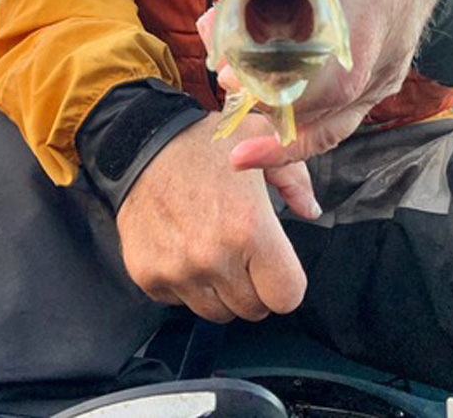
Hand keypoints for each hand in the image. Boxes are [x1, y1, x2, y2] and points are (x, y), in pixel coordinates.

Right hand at [116, 112, 316, 322]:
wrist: (141, 144)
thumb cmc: (204, 143)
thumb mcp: (260, 139)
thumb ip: (295, 179)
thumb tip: (311, 211)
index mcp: (250, 228)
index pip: (287, 297)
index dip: (286, 282)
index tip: (275, 264)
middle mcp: (214, 257)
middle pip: (252, 310)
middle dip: (254, 286)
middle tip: (242, 252)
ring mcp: (178, 270)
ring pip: (216, 313)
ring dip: (220, 290)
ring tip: (213, 250)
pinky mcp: (148, 276)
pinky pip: (179, 302)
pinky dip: (185, 284)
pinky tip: (184, 248)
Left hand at [217, 0, 452, 167]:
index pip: (332, 48)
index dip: (281, 72)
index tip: (229, 68)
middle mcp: (384, 36)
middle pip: (323, 93)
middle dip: (264, 91)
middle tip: (219, 73)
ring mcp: (385, 67)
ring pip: (332, 118)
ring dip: (275, 117)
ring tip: (229, 103)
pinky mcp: (378, 82)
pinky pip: (341, 123)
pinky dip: (298, 136)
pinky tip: (254, 143)